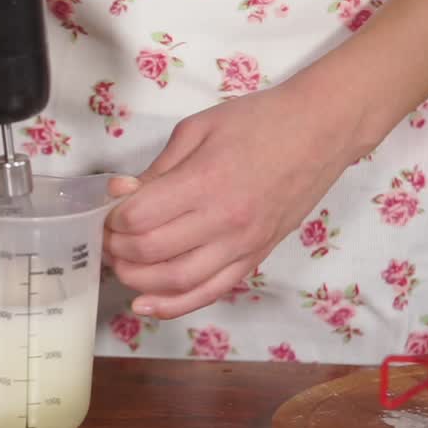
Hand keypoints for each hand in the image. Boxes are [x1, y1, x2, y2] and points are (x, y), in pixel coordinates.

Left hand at [103, 78, 370, 319]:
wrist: (321, 132)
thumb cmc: (258, 121)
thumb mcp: (198, 129)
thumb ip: (158, 169)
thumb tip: (121, 195)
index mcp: (206, 181)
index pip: (140, 218)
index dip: (113, 219)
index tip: (109, 211)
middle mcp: (224, 221)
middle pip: (152, 252)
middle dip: (117, 249)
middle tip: (107, 238)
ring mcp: (242, 245)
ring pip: (177, 281)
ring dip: (138, 280)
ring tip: (121, 265)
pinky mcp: (255, 259)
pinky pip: (210, 293)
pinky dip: (174, 305)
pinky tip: (146, 304)